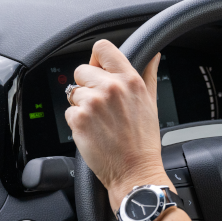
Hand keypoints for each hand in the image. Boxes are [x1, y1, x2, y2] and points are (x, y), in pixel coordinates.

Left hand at [66, 40, 169, 209]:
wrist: (135, 172)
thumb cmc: (143, 142)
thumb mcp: (151, 103)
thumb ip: (148, 74)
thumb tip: (153, 54)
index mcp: (129, 80)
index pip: (102, 48)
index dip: (96, 59)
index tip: (98, 70)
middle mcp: (111, 88)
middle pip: (82, 70)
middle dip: (87, 85)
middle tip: (101, 106)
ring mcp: (93, 103)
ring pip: (73, 93)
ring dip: (82, 106)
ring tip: (100, 123)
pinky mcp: (79, 119)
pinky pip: (69, 112)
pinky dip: (77, 123)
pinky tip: (94, 132)